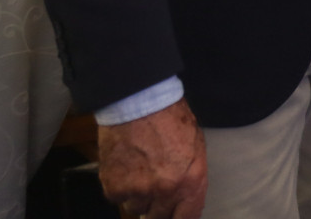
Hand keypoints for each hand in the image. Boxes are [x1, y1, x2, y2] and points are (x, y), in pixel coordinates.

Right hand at [97, 99, 206, 218]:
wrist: (139, 103)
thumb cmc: (172, 119)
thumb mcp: (196, 147)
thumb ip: (192, 177)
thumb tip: (186, 199)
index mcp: (191, 181)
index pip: (187, 217)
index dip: (180, 218)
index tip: (175, 216)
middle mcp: (165, 191)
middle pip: (159, 218)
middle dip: (157, 208)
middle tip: (154, 192)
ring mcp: (138, 191)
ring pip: (136, 208)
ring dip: (138, 196)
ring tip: (139, 172)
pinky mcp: (114, 187)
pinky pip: (118, 198)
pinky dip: (120, 187)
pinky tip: (125, 166)